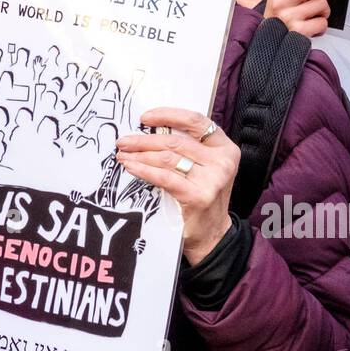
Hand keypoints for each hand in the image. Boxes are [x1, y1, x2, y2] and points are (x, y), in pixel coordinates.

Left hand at [115, 108, 238, 265]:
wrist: (212, 235)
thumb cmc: (203, 198)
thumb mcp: (204, 168)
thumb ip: (188, 149)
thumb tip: (150, 131)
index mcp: (225, 148)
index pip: (196, 121)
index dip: (168, 115)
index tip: (145, 117)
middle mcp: (222, 161)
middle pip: (175, 141)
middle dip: (144, 140)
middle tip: (123, 141)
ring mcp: (212, 179)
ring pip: (167, 158)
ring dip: (139, 155)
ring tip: (123, 155)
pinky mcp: (198, 195)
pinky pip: (164, 177)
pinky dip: (143, 170)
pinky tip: (131, 167)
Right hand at [263, 0, 331, 37]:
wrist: (267, 44)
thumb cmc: (278, 21)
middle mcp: (281, 3)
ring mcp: (290, 17)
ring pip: (322, 3)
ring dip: (323, 11)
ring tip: (314, 15)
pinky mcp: (299, 31)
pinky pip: (322, 22)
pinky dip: (321, 26)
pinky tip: (313, 27)